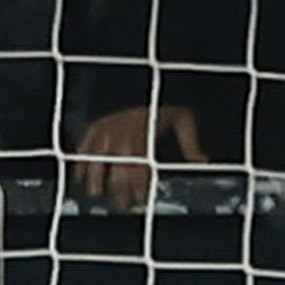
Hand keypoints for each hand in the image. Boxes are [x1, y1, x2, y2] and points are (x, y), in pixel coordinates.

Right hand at [73, 104, 205, 209]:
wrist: (140, 79)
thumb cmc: (161, 101)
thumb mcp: (182, 116)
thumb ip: (191, 141)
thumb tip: (203, 162)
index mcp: (144, 134)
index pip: (141, 166)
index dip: (139, 185)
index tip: (139, 199)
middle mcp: (123, 133)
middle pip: (119, 167)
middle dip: (119, 189)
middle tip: (120, 205)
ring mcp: (106, 129)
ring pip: (97, 158)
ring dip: (95, 179)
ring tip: (96, 194)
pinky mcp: (94, 125)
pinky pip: (83, 146)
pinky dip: (81, 161)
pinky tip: (80, 176)